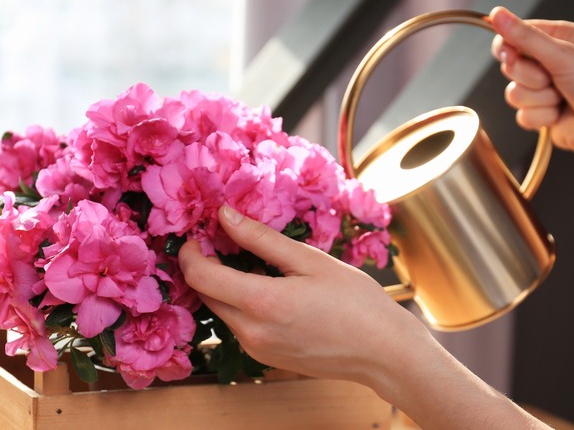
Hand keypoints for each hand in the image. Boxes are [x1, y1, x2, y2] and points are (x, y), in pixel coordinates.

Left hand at [178, 206, 424, 385]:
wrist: (383, 352)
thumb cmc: (356, 302)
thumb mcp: (309, 260)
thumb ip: (261, 238)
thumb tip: (225, 215)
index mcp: (262, 304)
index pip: (201, 276)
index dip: (190, 252)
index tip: (198, 234)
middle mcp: (251, 332)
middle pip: (205, 294)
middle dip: (205, 266)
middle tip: (223, 240)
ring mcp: (257, 349)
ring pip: (221, 310)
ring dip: (223, 285)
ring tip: (252, 262)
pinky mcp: (265, 357)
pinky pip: (239, 325)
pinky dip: (241, 303)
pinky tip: (268, 288)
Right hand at [490, 6, 573, 229]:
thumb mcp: (563, 56)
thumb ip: (526, 37)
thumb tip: (499, 15)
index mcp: (558, 39)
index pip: (515, 35)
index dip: (508, 47)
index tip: (510, 55)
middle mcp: (549, 62)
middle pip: (510, 66)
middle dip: (529, 77)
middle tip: (551, 79)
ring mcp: (543, 89)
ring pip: (513, 93)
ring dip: (538, 99)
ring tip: (561, 98)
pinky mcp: (539, 111)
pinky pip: (520, 115)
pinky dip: (540, 117)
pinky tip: (559, 114)